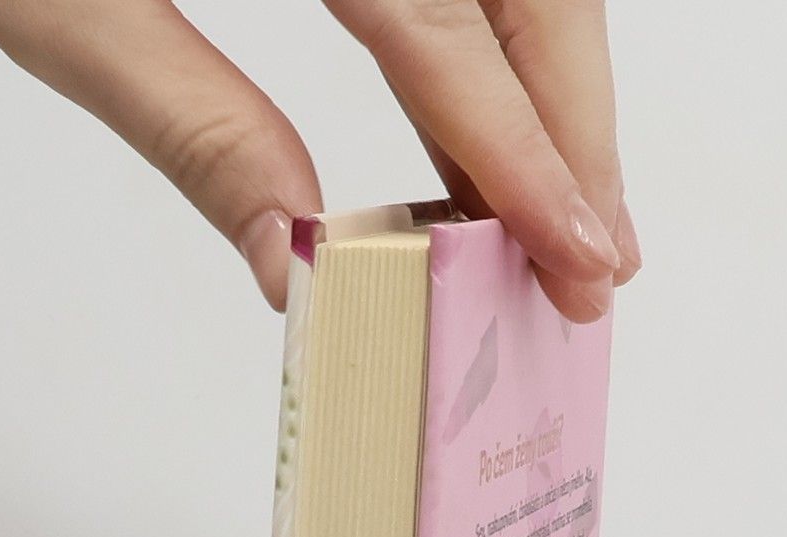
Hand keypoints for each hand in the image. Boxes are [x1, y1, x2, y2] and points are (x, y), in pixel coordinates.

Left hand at [0, 0, 639, 320]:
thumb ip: (192, 123)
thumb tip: (299, 262)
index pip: (446, 18)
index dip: (523, 146)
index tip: (577, 253)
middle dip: (571, 117)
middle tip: (594, 258)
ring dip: (545, 75)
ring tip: (559, 206)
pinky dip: (486, 24)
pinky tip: (489, 115)